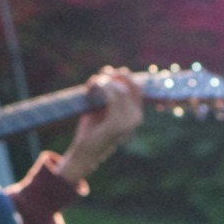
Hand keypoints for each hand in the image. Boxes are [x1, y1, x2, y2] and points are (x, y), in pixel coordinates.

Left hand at [59, 68, 143, 184]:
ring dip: (105, 81)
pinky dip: (102, 87)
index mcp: (136, 115)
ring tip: (92, 84)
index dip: (125, 76)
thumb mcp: (104, 109)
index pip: (138, 87)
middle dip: (116, 76)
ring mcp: (128, 123)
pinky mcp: (116, 125)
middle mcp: (136, 118)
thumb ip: (111, 93)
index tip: (108, 72)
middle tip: (101, 75)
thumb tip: (112, 70)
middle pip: (132, 85)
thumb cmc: (93, 130)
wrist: (85, 153)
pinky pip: (113, 97)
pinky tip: (93, 87)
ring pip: (121, 90)